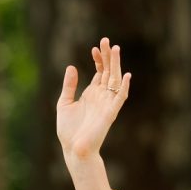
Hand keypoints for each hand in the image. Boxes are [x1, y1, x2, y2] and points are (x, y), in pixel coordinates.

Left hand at [56, 37, 131, 161]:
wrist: (74, 149)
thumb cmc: (69, 130)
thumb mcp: (64, 103)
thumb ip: (69, 86)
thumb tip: (72, 66)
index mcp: (91, 94)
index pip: (99, 72)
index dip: (98, 59)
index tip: (94, 47)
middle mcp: (101, 96)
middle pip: (108, 72)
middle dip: (108, 57)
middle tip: (106, 40)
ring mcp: (107, 104)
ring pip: (114, 80)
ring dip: (116, 65)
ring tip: (115, 49)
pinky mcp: (110, 113)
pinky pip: (119, 98)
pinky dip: (123, 87)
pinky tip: (125, 75)